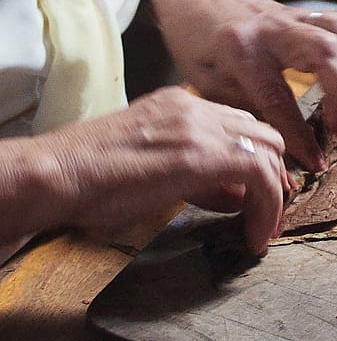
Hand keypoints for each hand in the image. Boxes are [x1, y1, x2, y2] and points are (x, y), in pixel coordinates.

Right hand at [24, 87, 290, 254]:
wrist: (57, 173)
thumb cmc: (92, 178)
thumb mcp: (157, 169)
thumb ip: (200, 177)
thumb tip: (237, 197)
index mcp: (180, 104)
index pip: (240, 125)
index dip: (258, 162)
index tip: (259, 197)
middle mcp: (194, 108)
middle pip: (264, 135)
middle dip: (275, 177)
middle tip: (269, 215)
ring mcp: (199, 127)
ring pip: (269, 154)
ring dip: (274, 197)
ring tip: (264, 232)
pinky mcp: (202, 153)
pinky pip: (260, 176)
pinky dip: (267, 209)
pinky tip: (256, 236)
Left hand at [149, 0, 336, 171]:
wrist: (197, 0)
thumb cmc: (200, 51)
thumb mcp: (210, 89)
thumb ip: (246, 117)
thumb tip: (277, 162)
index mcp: (240, 53)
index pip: (279, 99)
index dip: (300, 135)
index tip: (316, 162)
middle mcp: (272, 30)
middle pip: (326, 51)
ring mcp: (294, 17)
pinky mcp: (308, 13)